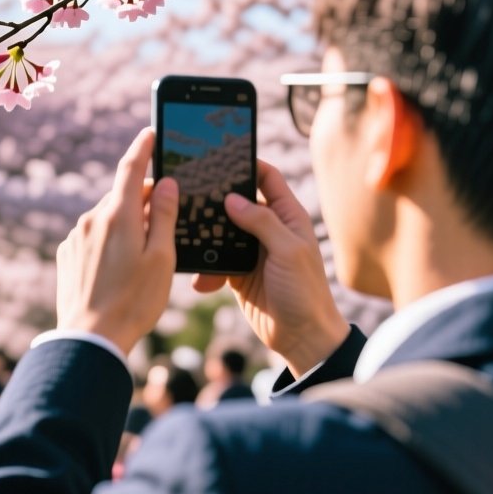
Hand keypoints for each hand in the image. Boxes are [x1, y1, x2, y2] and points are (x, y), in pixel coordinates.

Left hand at [55, 129, 180, 355]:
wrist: (90, 336)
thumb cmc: (134, 300)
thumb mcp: (162, 258)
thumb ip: (165, 217)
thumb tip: (166, 185)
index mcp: (119, 215)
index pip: (131, 168)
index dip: (142, 148)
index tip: (150, 133)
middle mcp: (92, 219)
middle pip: (123, 196)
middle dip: (145, 201)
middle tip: (167, 221)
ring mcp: (76, 237)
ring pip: (109, 218)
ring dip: (127, 225)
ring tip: (144, 259)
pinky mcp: (67, 254)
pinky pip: (94, 237)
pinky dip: (110, 241)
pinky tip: (120, 270)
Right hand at [191, 159, 348, 373]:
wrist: (302, 338)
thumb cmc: (305, 293)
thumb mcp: (288, 252)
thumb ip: (262, 222)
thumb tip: (232, 199)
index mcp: (287, 217)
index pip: (268, 178)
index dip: (249, 163)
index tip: (223, 155)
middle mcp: (268, 230)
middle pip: (238, 202)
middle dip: (217, 198)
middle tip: (191, 192)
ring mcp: (252, 251)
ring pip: (222, 231)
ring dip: (206, 236)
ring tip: (187, 236)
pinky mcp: (237, 273)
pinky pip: (215, 262)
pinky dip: (206, 270)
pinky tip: (200, 281)